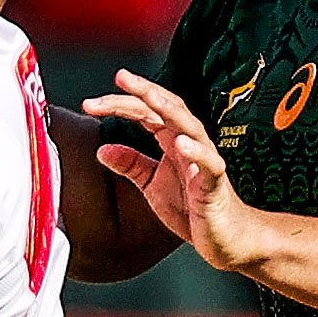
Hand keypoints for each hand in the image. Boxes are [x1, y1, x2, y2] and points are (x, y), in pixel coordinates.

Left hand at [82, 69, 267, 271]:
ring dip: (169, 110)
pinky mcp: (216, 185)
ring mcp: (205, 162)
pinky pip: (210, 164)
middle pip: (168, 109)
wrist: (227, 239)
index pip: (146, 112)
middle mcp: (190, 144)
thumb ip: (131, 165)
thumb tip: (101, 149)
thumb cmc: (193, 209)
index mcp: (172, 141)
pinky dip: (197, 152)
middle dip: (144, 92)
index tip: (90, 103)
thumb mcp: (152, 185)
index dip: (120, 104)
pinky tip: (181, 144)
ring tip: (148, 97)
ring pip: (190, 126)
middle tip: (119, 77)